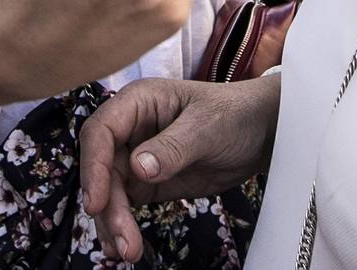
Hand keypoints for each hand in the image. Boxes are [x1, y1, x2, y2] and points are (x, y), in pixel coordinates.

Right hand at [77, 74, 280, 263]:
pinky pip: (127, 204)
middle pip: (103, 169)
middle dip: (108, 206)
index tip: (96, 202)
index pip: (101, 132)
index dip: (94, 167)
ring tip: (127, 253)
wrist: (262, 133)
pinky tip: (126, 246)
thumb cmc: (234, 114)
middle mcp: (130, 129)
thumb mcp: (207, 127)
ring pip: (111, 191)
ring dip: (114, 222)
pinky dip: (123, 225)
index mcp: (137, 102)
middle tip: (123, 241)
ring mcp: (137, 156)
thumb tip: (138, 168)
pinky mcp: (149, 182)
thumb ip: (173, 147)